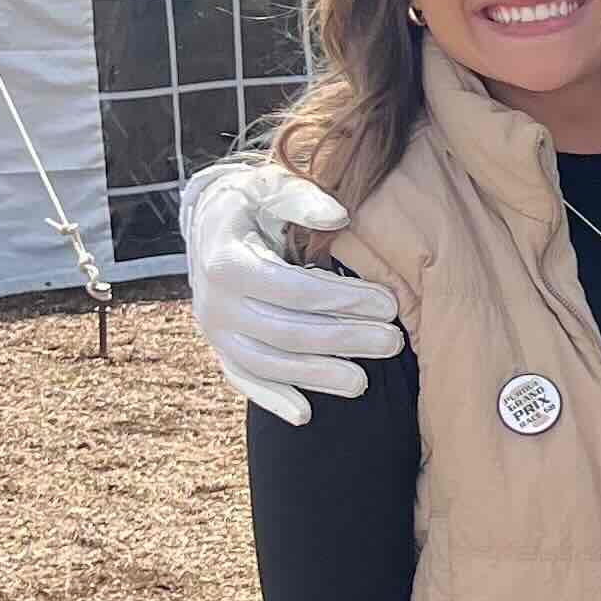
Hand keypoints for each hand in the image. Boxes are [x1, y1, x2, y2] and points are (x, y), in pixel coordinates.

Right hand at [185, 161, 401, 425]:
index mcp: (226, 262)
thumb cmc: (250, 204)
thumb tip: (339, 216)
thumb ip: (301, 198)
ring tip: (363, 382)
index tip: (387, 303)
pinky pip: (245, 380)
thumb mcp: (269, 186)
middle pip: (286, 332)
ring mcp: (215, 333)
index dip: (342, 299)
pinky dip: (273, 399)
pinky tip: (305, 414)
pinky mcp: (220, 350)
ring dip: (317, 376)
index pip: (293, 289)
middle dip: (344, 339)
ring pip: (269, 364)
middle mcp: (214, 304)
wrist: (208, 226)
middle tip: (392, 342)